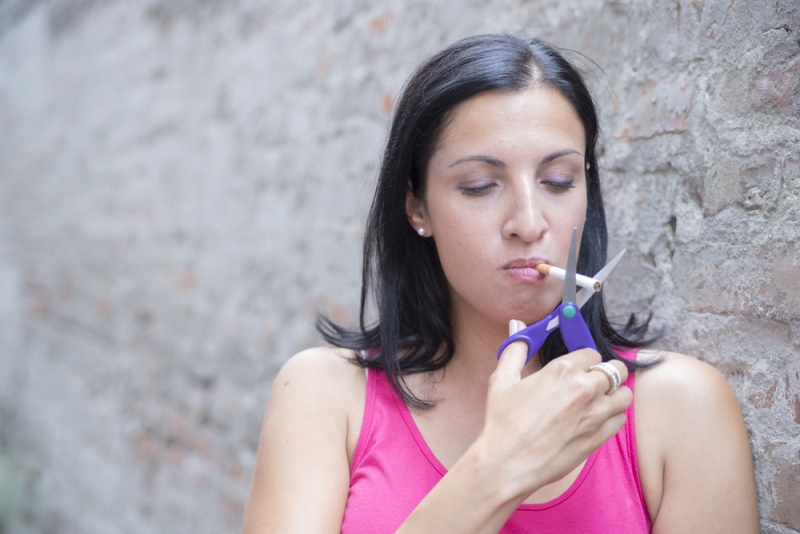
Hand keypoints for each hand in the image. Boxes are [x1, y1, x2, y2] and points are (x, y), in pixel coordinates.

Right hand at [475, 319, 631, 500]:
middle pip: (615, 369)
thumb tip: (517, 326)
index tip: (578, 368)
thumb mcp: (502, 380)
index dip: (585, 360)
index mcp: (562, 369)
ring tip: (597, 401)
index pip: (592, 353)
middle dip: (605, 373)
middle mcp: (584, 388)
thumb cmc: (502, 422)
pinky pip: (620, 419)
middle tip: (591, 383)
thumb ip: (515, 350)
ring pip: (624, 394)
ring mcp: (595, 414)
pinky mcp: (599, 437)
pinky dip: (612, 417)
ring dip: (613, 394)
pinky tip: (595, 420)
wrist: (507, 462)